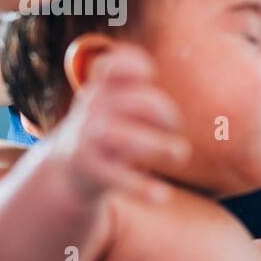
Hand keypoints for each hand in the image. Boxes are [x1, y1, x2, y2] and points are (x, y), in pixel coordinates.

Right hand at [47, 44, 189, 206]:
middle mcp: (92, 110)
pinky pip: (118, 177)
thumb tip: (196, 83)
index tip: (150, 73)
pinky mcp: (90, 169)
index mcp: (100, 88)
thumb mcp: (111, 101)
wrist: (64, 169)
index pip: (111, 66)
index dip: (132, 65)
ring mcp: (89, 139)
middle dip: (165, 113)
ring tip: (181, 154)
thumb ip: (138, 90)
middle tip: (176, 127)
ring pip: (126, 139)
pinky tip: (162, 195)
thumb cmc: (105, 128)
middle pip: (136, 102)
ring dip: (159, 146)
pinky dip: (141, 187)